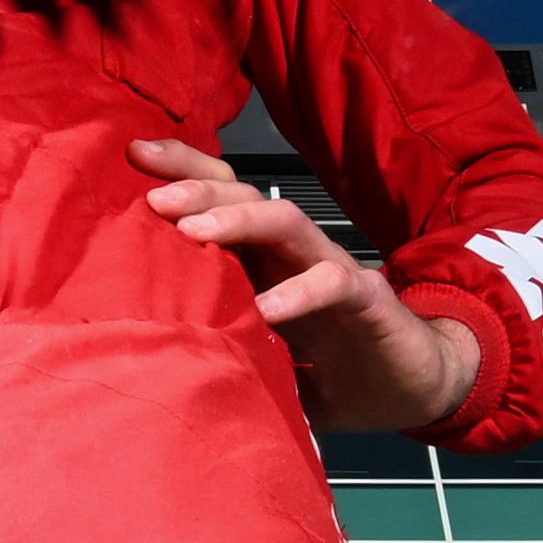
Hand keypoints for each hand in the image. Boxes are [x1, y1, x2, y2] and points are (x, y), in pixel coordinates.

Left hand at [150, 140, 485, 436]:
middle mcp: (291, 254)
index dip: (182, 171)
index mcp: (261, 260)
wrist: (410, 386)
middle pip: (244, 198)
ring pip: (285, 223)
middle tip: (154, 198)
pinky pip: (334, 282)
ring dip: (239, 222)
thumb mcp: (257, 357)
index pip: (221, 198)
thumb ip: (214, 343)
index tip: (132, 155)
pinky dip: (300, 292)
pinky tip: (268, 308)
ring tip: (194, 231)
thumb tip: (139, 351)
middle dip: (197, 189)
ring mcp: (330, 270)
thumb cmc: (326, 368)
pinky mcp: (367, 300)